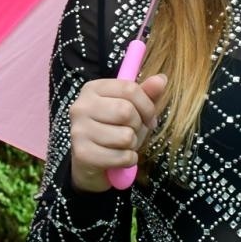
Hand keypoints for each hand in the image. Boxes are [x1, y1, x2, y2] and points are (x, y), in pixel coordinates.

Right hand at [68, 74, 167, 192]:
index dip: (147, 105)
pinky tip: (118, 157)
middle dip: (138, 126)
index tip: (148, 117)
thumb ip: (146, 93)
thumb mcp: (132, 108)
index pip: (130, 89)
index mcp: (93, 89)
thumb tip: (161, 79)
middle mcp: (81, 106)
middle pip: (126, 111)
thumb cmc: (114, 130)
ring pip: (125, 136)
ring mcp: (79, 130)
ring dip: (132, 144)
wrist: (91, 162)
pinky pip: (122, 157)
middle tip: (132, 131)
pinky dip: (128, 160)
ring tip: (123, 145)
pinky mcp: (82, 154)